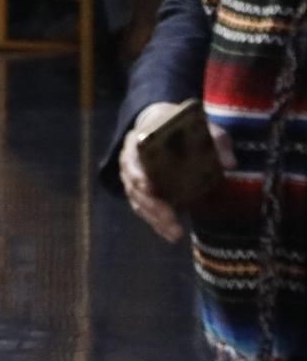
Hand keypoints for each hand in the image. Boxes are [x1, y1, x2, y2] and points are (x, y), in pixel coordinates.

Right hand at [119, 102, 232, 243]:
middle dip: (152, 205)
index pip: (131, 159)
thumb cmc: (181, 127)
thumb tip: (230, 164)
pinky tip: (171, 234)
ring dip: (155, 219)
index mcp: (138, 142)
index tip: (148, 186)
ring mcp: (134, 179)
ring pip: (139, 202)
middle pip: (134, 187)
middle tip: (170, 219)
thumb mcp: (201, 127)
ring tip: (174, 234)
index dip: (136, 173)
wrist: (163, 126)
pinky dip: (157, 223)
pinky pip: (145, 210)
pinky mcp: (143, 192)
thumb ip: (215, 140)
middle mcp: (130, 162)